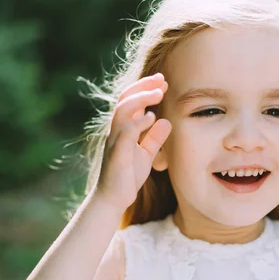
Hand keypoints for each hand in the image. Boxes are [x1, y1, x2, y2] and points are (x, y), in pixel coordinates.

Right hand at [94, 73, 171, 212]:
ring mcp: (115, 141)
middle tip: (161, 79)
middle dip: (143, 86)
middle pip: (124, 99)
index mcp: (123, 128)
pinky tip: (152, 117)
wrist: (112, 200)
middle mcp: (116, 131)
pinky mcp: (116, 155)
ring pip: (122, 111)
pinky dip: (138, 123)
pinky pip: (125, 134)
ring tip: (158, 93)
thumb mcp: (146, 154)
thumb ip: (154, 138)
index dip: (145, 88)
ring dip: (141, 99)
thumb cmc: (127, 176)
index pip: (130, 100)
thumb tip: (166, 120)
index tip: (162, 81)